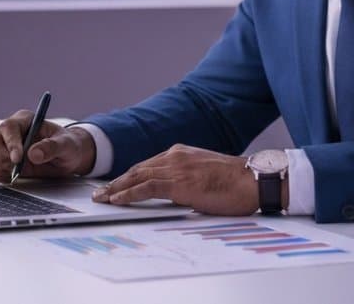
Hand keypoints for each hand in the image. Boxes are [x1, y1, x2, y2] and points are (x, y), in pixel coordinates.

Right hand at [0, 111, 95, 182]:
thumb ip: (52, 147)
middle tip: (16, 169)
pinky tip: (14, 176)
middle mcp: (10, 131)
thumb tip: (34, 154)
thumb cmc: (68, 146)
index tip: (18, 159)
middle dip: (0, 157)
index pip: (8, 127)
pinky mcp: (1, 160)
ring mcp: (3, 145)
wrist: (67, 158)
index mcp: (25, 120)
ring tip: (19, 172)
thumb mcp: (67, 146)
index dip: (10, 143)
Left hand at [92, 144, 265, 215]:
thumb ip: (187, 180)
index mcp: (181, 153)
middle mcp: (175, 156)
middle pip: (138, 169)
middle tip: (100, 193)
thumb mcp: (205, 175)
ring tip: (102, 198)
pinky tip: (117, 200)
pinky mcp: (178, 183)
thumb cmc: (235, 182)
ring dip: (116, 188)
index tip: (116, 185)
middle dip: (117, 181)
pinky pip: (146, 188)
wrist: (252, 180)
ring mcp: (176, 168)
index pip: (147, 165)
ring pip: (137, 177)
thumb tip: (176, 194)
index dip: (129, 176)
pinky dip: (128, 194)